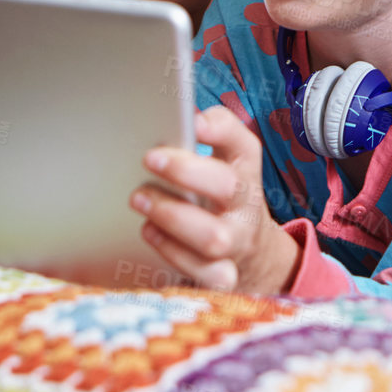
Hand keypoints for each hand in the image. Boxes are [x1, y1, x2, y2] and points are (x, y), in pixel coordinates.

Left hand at [131, 106, 300, 292]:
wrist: (250, 249)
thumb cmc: (219, 195)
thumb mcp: (221, 161)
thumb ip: (201, 136)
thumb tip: (169, 116)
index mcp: (245, 168)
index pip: (243, 143)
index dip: (221, 131)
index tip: (194, 123)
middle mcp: (247, 205)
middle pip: (228, 187)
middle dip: (187, 172)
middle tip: (150, 159)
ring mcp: (238, 243)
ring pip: (214, 237)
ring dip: (172, 216)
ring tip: (140, 198)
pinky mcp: (225, 275)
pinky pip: (204, 274)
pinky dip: (174, 254)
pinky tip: (150, 232)